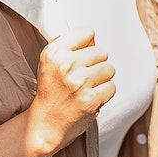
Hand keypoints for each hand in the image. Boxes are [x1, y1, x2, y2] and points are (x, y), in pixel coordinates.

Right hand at [27, 27, 115, 154]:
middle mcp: (66, 65)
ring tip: (89, 86)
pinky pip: (112, 87)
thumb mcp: (49, 62)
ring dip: (102, 78)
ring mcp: (79, 83)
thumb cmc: (50, 91)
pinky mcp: (91, 100)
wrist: (45, 123)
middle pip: (102, 51)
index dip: (88, 44)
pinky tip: (92, 97)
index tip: (82, 55)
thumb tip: (92, 38)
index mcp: (55, 53)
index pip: (87, 32)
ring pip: (110, 69)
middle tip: (85, 75)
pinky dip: (105, 93)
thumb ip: (68, 45)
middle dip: (97, 63)